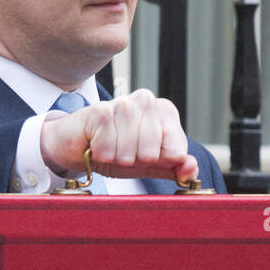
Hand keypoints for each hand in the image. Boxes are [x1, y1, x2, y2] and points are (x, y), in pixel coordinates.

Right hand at [39, 87, 199, 185]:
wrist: (78, 145)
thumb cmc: (116, 151)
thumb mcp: (149, 165)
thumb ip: (174, 168)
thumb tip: (191, 169)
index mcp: (165, 111)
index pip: (176, 151)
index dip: (158, 162)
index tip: (144, 155)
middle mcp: (147, 101)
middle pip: (153, 153)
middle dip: (136, 161)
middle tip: (123, 152)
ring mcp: (123, 103)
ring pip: (131, 151)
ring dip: (118, 158)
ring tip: (110, 149)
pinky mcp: (100, 110)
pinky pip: (109, 148)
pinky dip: (102, 154)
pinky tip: (96, 144)